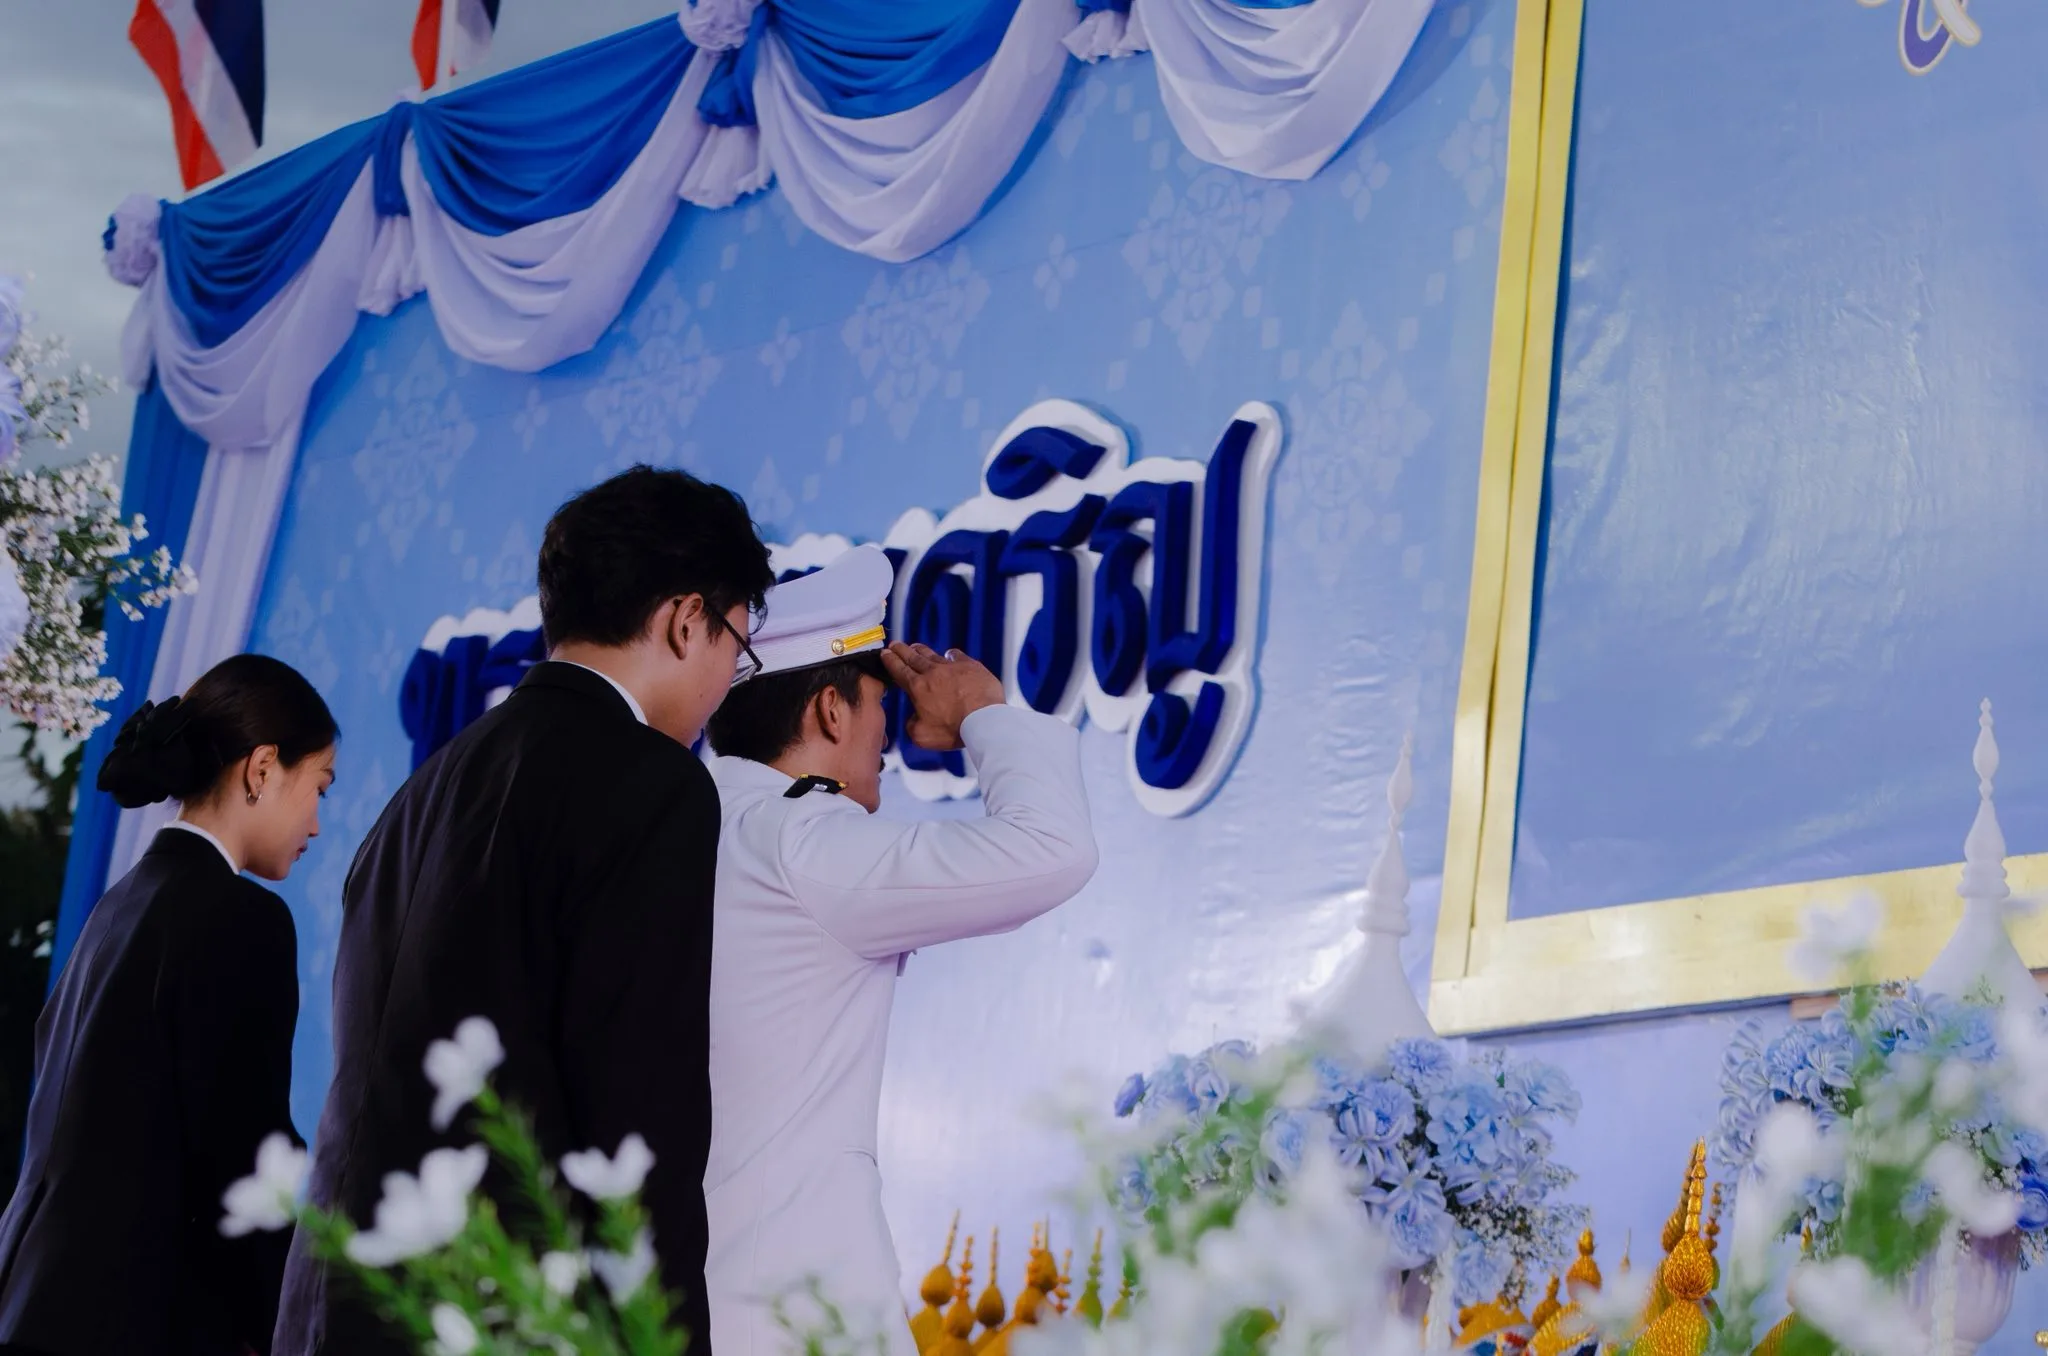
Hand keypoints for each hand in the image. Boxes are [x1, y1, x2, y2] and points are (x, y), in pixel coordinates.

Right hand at [880, 643, 1004, 750]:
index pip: (899, 670)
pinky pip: (956, 656)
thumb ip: (912, 725)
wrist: (983, 719)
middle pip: (913, 658)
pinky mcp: (971, 666)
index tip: (884, 654)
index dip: (890, 661)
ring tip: (914, 646)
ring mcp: (952, 667)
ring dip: (921, 650)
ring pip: (932, 654)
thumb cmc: (953, 730)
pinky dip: (950, 654)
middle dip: (901, 650)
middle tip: (894, 645)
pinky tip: (949, 654)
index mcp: (918, 688)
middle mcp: (933, 673)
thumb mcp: (922, 736)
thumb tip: (914, 718)